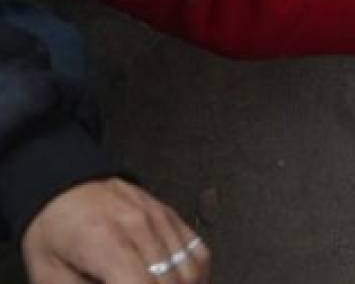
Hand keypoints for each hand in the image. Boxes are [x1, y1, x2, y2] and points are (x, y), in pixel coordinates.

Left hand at [23, 179, 210, 283]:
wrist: (64, 188)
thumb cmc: (53, 233)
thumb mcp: (48, 276)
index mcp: (103, 241)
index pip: (141, 283)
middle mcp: (138, 226)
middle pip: (170, 282)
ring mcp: (159, 218)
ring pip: (190, 270)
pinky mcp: (171, 216)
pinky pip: (198, 252)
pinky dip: (194, 277)